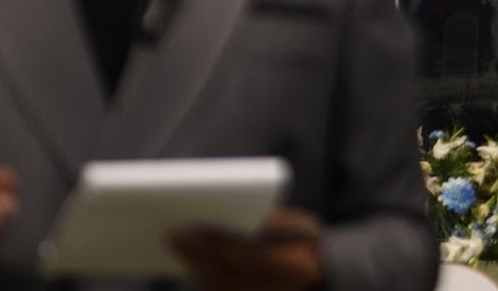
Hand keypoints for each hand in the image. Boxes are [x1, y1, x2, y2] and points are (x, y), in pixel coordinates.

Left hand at [169, 207, 323, 290]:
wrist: (324, 274)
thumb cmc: (308, 241)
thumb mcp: (298, 224)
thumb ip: (269, 221)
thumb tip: (233, 213)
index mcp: (293, 265)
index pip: (244, 256)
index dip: (215, 243)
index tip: (190, 228)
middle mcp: (276, 289)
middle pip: (224, 275)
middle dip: (196, 254)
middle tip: (173, 233)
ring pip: (218, 287)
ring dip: (194, 266)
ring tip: (176, 244)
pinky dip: (203, 276)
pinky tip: (191, 260)